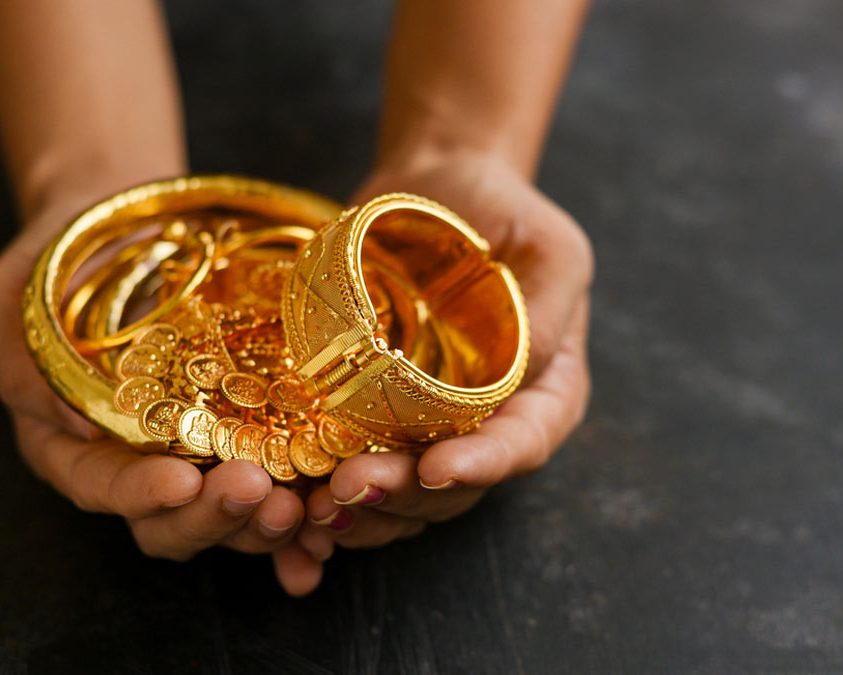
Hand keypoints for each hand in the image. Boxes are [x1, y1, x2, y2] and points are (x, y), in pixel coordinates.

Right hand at [0, 186, 314, 593]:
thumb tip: (58, 417)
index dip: (136, 494)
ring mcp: (192, 455)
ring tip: (302, 502)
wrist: (122, 223)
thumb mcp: (5, 298)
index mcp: (66, 444)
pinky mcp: (243, 435)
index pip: (96, 485)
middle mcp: (129, 463)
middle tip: (259, 491)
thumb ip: (14, 358)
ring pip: (225, 515)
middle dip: (213, 516)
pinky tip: (328, 519)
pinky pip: (274, 486)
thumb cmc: (54, 258)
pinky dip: (302, 515)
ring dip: (262, 522)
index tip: (179, 483)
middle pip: (167, 521)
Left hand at [298, 148, 593, 558]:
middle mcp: (485, 425)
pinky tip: (292, 501)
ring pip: (399, 495)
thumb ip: (548, 308)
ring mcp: (425, 428)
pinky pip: (352, 468)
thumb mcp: (550, 248)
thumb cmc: (505, 213)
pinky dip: (323, 492)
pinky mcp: (372, 417)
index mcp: (542, 395)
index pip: (520, 444)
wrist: (435, 190)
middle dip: (400, 496)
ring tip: (314, 510)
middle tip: (348, 489)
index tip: (435, 470)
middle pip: (449, 486)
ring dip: (358, 510)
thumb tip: (529, 366)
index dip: (480, 466)